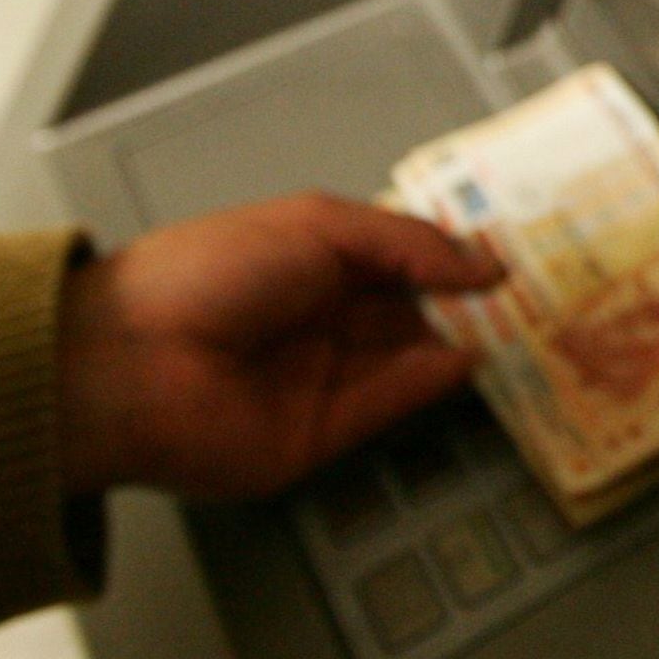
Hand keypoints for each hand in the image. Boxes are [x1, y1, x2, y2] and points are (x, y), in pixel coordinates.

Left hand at [58, 194, 503, 498]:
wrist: (129, 363)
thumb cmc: (205, 275)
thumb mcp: (318, 225)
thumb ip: (408, 243)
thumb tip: (483, 263)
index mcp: (306, 260)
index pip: (396, 256)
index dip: (449, 253)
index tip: (504, 250)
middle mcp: (317, 318)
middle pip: (410, 308)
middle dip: (466, 298)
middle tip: (529, 289)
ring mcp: (321, 376)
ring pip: (410, 357)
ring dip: (463, 338)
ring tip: (520, 319)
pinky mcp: (323, 433)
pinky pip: (391, 405)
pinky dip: (433, 382)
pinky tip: (470, 355)